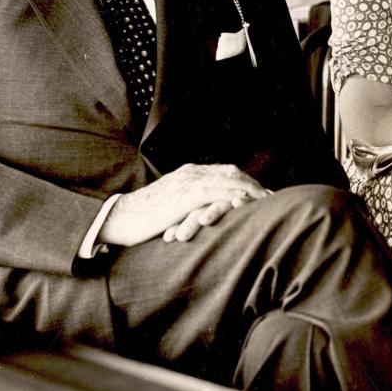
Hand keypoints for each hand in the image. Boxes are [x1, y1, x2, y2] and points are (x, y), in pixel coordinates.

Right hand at [99, 164, 267, 246]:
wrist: (120, 218)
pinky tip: (244, 205)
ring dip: (248, 191)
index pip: (225, 172)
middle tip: (270, 197)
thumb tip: (205, 214)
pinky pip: (214, 193)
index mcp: (189, 174)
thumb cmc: (144, 217)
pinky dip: (232, 197)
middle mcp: (191, 173)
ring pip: (227, 181)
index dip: (245, 182)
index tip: (261, 193)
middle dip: (252, 185)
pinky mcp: (184, 197)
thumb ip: (190, 203)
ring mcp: (187, 183)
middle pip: (231, 173)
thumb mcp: (172, 206)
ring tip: (265, 202)